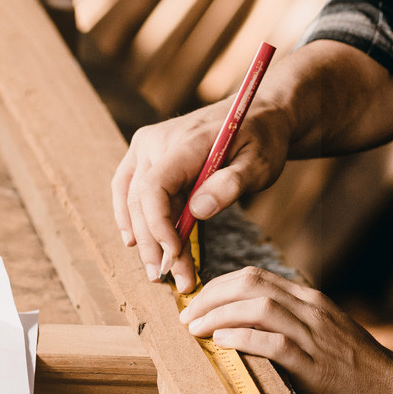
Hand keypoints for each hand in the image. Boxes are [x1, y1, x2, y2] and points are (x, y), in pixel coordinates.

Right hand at [111, 97, 290, 292]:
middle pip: (141, 200)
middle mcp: (157, 141)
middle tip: (174, 279)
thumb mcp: (260, 162)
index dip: (158, 225)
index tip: (175, 254)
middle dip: (155, 244)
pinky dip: (130, 217)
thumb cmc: (263, 139)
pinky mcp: (147, 154)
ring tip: (160, 271)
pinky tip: (135, 242)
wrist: (259, 113)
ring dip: (144, 238)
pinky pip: (128, 189)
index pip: (154, 187)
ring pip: (132, 199)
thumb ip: (231, 184)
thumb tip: (198, 210)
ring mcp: (148, 146)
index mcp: (185, 142)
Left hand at [181, 267, 392, 393]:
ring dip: (219, 315)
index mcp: (310, 299)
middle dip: (211, 296)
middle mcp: (311, 310)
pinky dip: (242, 339)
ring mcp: (315, 336)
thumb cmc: (353, 363)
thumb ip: (291, 318)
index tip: (197, 300)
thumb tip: (243, 316)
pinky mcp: (314, 365)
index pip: (255, 276)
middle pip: (251, 284)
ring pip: (258, 308)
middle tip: (188, 314)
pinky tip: (221, 342)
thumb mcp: (323, 330)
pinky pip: (273, 343)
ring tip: (196, 328)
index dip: (219, 284)